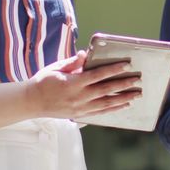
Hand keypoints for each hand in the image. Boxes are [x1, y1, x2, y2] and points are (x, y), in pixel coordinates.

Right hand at [25, 50, 140, 118]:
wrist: (32, 102)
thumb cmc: (44, 81)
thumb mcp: (56, 68)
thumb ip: (73, 62)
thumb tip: (85, 54)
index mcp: (73, 82)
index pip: (98, 75)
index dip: (113, 70)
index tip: (127, 66)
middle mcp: (79, 96)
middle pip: (106, 90)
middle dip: (124, 85)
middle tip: (137, 81)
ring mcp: (81, 107)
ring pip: (107, 103)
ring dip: (123, 99)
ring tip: (136, 95)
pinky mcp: (80, 114)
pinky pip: (101, 112)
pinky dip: (114, 109)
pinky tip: (124, 105)